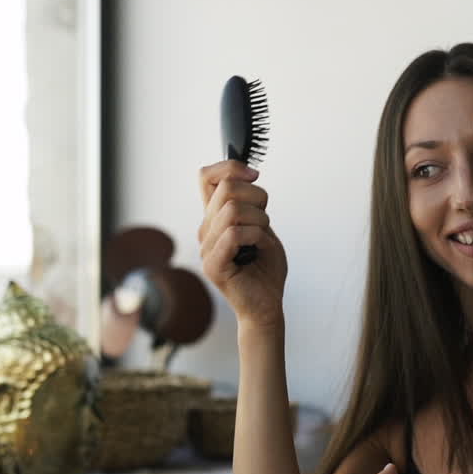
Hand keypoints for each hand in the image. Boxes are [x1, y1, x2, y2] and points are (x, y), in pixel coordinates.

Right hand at [197, 160, 286, 328]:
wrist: (266, 306)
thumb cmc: (265, 269)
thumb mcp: (261, 226)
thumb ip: (250, 204)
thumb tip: (248, 174)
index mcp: (214, 218)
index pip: (206, 177)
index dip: (230, 167)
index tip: (254, 176)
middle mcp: (206, 230)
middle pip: (225, 189)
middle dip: (257, 197)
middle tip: (266, 220)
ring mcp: (206, 248)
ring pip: (232, 210)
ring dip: (260, 220)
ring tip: (263, 239)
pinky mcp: (213, 265)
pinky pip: (235, 234)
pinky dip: (258, 237)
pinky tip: (261, 250)